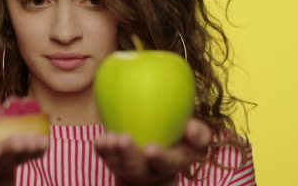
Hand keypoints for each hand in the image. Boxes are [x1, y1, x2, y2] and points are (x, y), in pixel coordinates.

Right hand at [0, 128, 48, 185]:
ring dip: (31, 148)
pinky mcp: (24, 156)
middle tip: (20, 140)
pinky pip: (35, 153)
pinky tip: (46, 136)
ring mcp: (9, 160)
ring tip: (38, 139)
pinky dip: (41, 146)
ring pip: (22, 156)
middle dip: (13, 149)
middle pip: (4, 157)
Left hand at [94, 118, 211, 185]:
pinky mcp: (114, 162)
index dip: (160, 158)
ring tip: (110, 138)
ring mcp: (129, 168)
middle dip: (129, 155)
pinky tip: (99, 140)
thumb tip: (190, 126)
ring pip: (119, 164)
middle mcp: (148, 170)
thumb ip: (198, 134)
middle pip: (137, 167)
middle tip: (123, 139)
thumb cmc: (178, 142)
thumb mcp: (192, 142)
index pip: (168, 163)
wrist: (154, 161)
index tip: (150, 149)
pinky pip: (105, 157)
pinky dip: (101, 149)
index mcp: (171, 164)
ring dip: (112, 151)